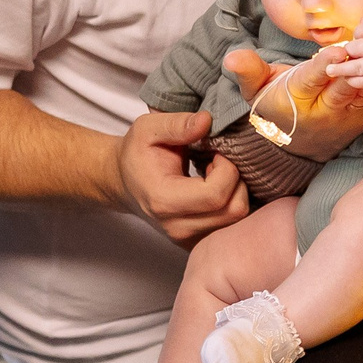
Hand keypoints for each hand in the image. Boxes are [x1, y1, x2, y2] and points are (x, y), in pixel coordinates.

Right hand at [114, 110, 250, 246]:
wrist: (124, 182)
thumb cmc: (137, 155)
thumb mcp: (148, 129)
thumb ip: (177, 124)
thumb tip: (207, 121)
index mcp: (164, 200)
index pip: (216, 194)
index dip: (227, 168)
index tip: (217, 152)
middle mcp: (177, 227)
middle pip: (234, 210)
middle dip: (236, 180)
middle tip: (218, 163)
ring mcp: (189, 239)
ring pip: (238, 220)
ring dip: (236, 192)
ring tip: (215, 175)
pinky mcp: (198, 242)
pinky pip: (233, 227)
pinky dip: (233, 204)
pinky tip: (216, 189)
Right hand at [224, 45, 362, 159]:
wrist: (300, 143)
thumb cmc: (278, 106)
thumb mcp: (256, 90)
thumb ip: (249, 71)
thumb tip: (232, 56)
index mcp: (296, 102)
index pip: (311, 81)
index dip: (324, 65)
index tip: (336, 51)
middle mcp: (324, 112)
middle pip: (341, 88)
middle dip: (351, 68)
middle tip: (359, 48)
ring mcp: (347, 116)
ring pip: (362, 92)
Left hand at [321, 15, 362, 94]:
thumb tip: (361, 21)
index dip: (358, 32)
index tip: (360, 36)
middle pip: (357, 47)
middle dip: (349, 50)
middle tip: (347, 52)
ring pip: (357, 66)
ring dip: (341, 68)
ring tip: (330, 69)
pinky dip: (353, 80)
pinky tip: (347, 78)